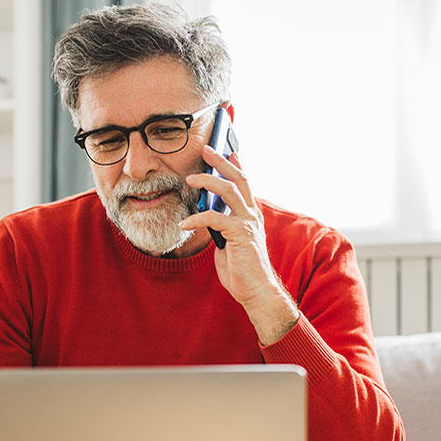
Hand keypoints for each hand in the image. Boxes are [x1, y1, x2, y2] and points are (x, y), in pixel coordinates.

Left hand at [179, 145, 297, 344]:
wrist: (255, 290)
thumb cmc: (241, 268)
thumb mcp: (228, 241)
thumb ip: (220, 225)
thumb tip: (206, 212)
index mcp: (250, 214)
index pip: (244, 183)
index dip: (234, 165)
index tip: (226, 150)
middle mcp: (252, 214)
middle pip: (238, 179)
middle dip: (220, 162)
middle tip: (205, 150)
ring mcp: (248, 223)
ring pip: (228, 191)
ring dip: (208, 181)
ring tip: (190, 179)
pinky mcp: (239, 234)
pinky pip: (215, 218)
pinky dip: (198, 217)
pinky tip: (185, 223)